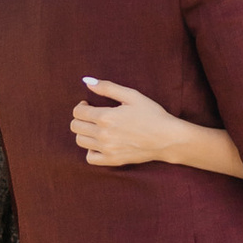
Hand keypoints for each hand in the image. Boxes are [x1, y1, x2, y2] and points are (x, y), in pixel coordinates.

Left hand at [70, 76, 242, 182]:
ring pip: (80, 141)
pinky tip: (99, 143)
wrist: (167, 138)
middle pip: (76, 127)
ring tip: (96, 127)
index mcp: (106, 117)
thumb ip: (107, 88)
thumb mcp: (132, 95)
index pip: (78, 112)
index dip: (81, 106)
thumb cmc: (152, 114)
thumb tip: (87, 81)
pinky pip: (90, 158)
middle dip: (80, 118)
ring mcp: (107, 150)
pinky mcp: (112, 161)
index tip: (89, 104)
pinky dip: (90, 150)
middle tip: (92, 114)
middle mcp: (103, 135)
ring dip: (84, 132)